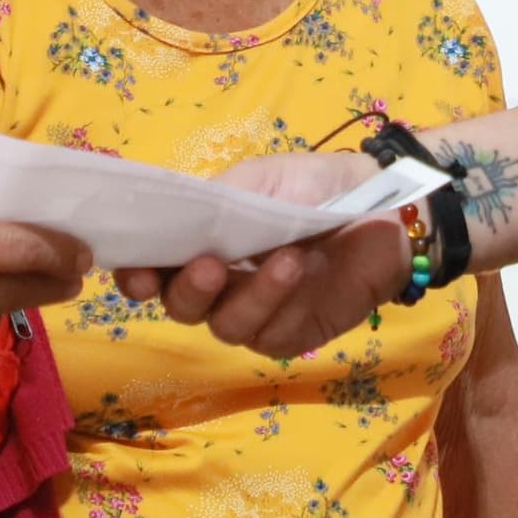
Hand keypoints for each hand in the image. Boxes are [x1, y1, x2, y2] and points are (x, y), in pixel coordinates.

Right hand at [118, 150, 402, 356]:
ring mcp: (254, 315)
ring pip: (223, 325)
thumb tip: (169, 224)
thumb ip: (210, 205)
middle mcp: (220, 286)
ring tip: (281, 257)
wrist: (380, 206)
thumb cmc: (313, 187)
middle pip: (181, 307)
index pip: (154, 270)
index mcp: (201, 245)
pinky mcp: (290, 336)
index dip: (137, 277)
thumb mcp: (255, 181)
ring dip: (247, 294)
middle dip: (187, 291)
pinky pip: (267, 333)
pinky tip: (294, 271)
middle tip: (208, 266)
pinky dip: (276, 301)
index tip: (137, 276)